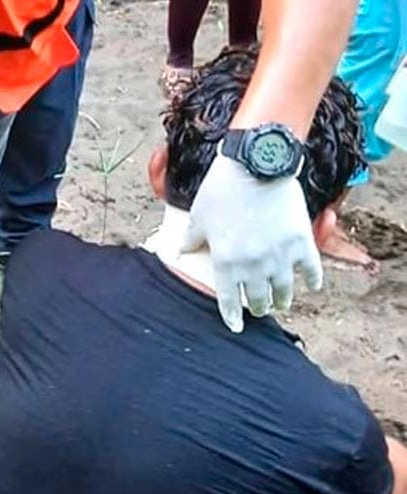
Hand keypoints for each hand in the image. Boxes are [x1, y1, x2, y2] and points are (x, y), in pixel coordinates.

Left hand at [181, 155, 321, 332]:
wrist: (255, 165)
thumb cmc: (221, 189)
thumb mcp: (199, 216)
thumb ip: (191, 239)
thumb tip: (179, 252)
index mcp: (226, 263)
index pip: (228, 301)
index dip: (232, 317)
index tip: (236, 327)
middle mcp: (253, 266)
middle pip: (259, 299)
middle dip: (258, 307)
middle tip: (260, 309)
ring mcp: (280, 256)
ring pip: (285, 290)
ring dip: (283, 299)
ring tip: (282, 302)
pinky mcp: (302, 242)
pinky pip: (312, 270)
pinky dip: (313, 281)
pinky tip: (312, 286)